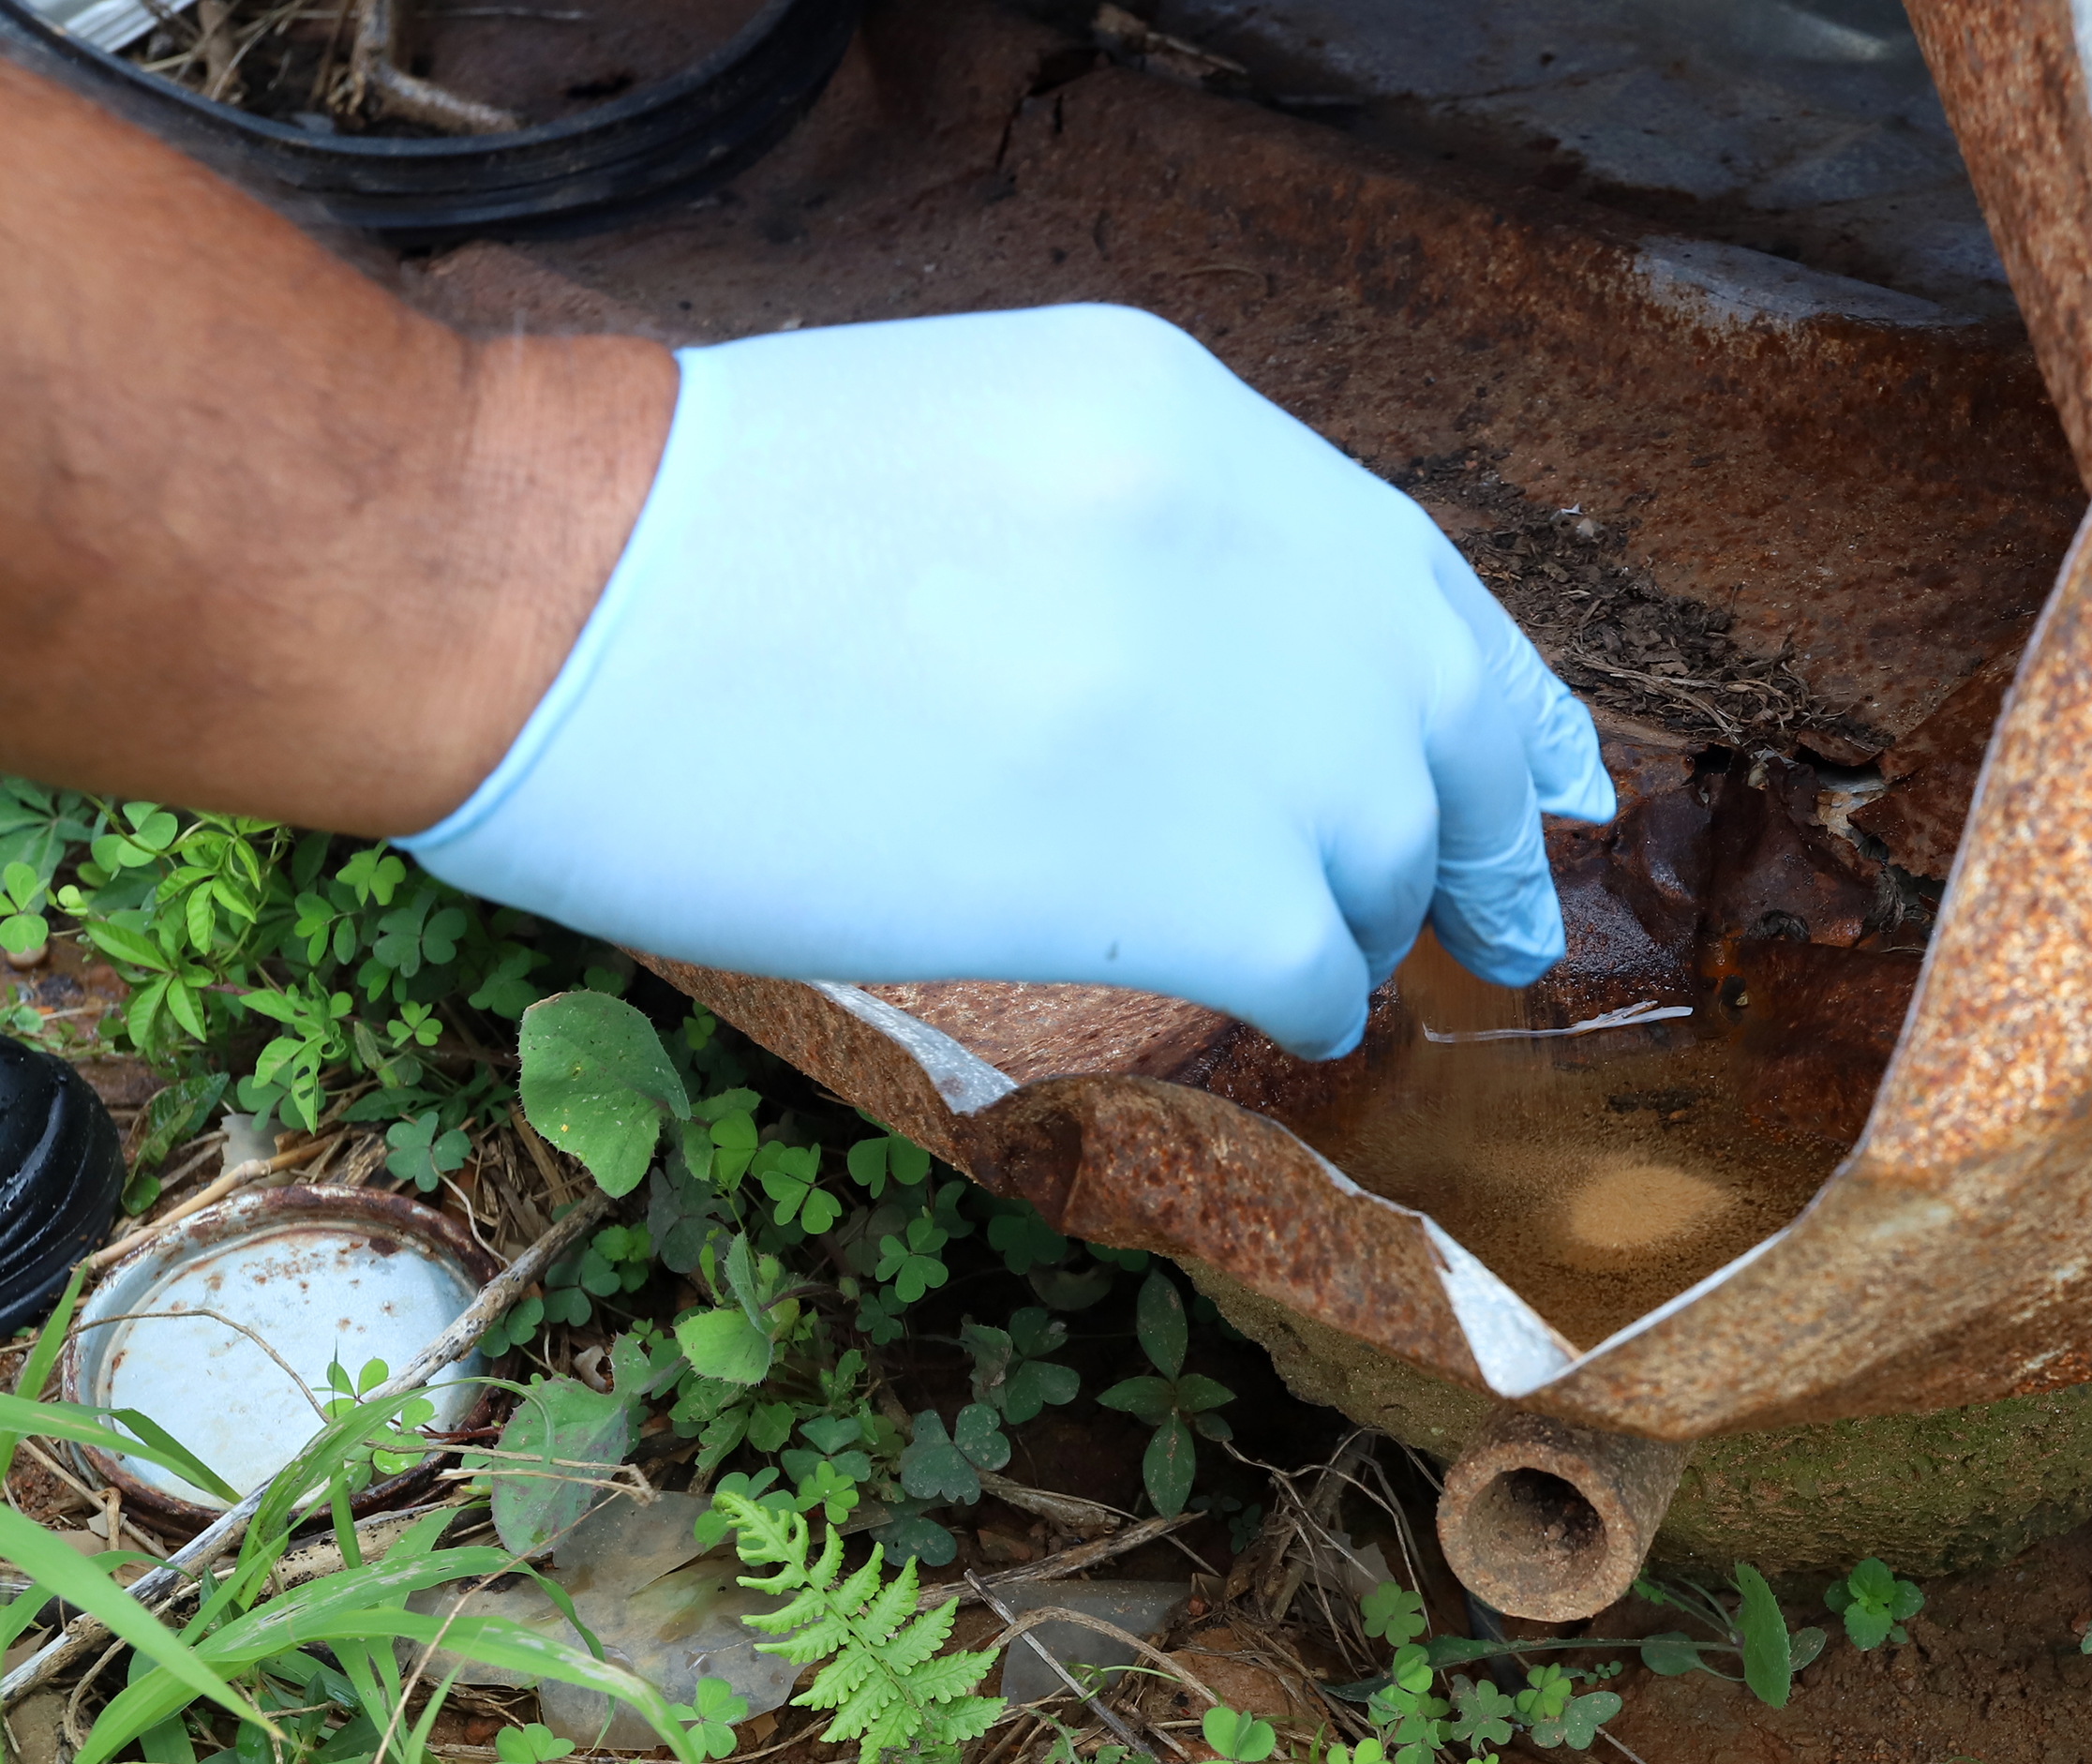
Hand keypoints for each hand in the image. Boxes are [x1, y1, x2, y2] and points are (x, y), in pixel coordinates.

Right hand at [402, 304, 1612, 1058]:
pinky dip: (1312, 995)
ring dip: (1370, 914)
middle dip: (1488, 825)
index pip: (1410, 570)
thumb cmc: (682, 530)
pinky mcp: (1188, 869)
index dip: (1501, 687)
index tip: (1554, 772)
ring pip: (1387, 844)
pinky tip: (1278, 1013)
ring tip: (1335, 959)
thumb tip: (1237, 675)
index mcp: (1185, 417)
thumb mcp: (968, 438)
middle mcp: (1247, 538)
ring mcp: (1232, 701)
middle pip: (1436, 712)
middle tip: (1517, 917)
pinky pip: (1318, 959)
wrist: (532, 594)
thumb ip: (1136, 533)